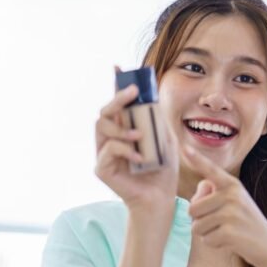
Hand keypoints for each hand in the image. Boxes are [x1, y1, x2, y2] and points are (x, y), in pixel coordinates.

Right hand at [94, 70, 178, 215]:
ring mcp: (104, 154)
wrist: (160, 198)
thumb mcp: (164, 139)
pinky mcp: (102, 169)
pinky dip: (125, 150)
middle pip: (104, 112)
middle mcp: (110, 139)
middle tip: (133, 93)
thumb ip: (155, 120)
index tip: (118, 68)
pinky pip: (108, 150)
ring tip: (140, 135)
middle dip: (117, 99)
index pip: (117, 104)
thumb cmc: (162, 170)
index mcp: (124, 130)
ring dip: (121, 127)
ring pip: (101, 127)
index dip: (115, 85)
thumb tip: (152, 95)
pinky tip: (140, 157)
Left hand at [181, 145, 266, 266]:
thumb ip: (212, 195)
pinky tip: (230, 242)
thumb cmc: (244, 223)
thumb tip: (195, 196)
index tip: (184, 146)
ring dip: (207, 234)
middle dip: (200, 221)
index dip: (196, 159)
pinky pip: (206, 240)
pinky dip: (214, 244)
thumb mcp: (233, 203)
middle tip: (221, 224)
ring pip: (196, 226)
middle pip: (192, 209)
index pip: (210, 170)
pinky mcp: (230, 232)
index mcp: (232, 185)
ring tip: (226, 232)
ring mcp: (231, 213)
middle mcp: (232, 195)